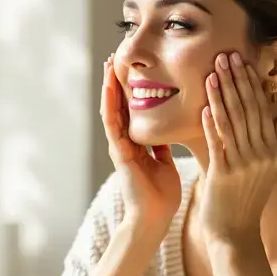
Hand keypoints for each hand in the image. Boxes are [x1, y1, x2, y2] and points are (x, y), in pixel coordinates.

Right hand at [101, 54, 180, 238]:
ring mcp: (119, 146)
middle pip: (120, 105)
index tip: (135, 68)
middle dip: (118, 82)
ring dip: (109, 86)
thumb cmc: (162, 196)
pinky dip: (110, 103)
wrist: (154, 218)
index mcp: (138, 145)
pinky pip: (112, 123)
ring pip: (112, 109)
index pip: (133, 111)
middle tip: (116, 56)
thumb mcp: (165, 164)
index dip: (133, 89)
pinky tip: (108, 86)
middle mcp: (125, 142)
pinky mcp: (119, 152)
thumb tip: (168, 133)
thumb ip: (162, 148)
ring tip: (108, 64)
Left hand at [199, 51, 276, 245]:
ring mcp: (245, 165)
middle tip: (226, 56)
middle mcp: (265, 156)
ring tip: (212, 72)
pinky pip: (218, 143)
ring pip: (232, 122)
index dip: (251, 83)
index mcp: (276, 151)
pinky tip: (205, 105)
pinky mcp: (225, 175)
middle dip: (236, 80)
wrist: (236, 234)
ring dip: (222, 95)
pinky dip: (211, 123)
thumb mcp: (267, 169)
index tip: (242, 62)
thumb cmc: (246, 200)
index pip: (263, 109)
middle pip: (249, 110)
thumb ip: (270, 141)